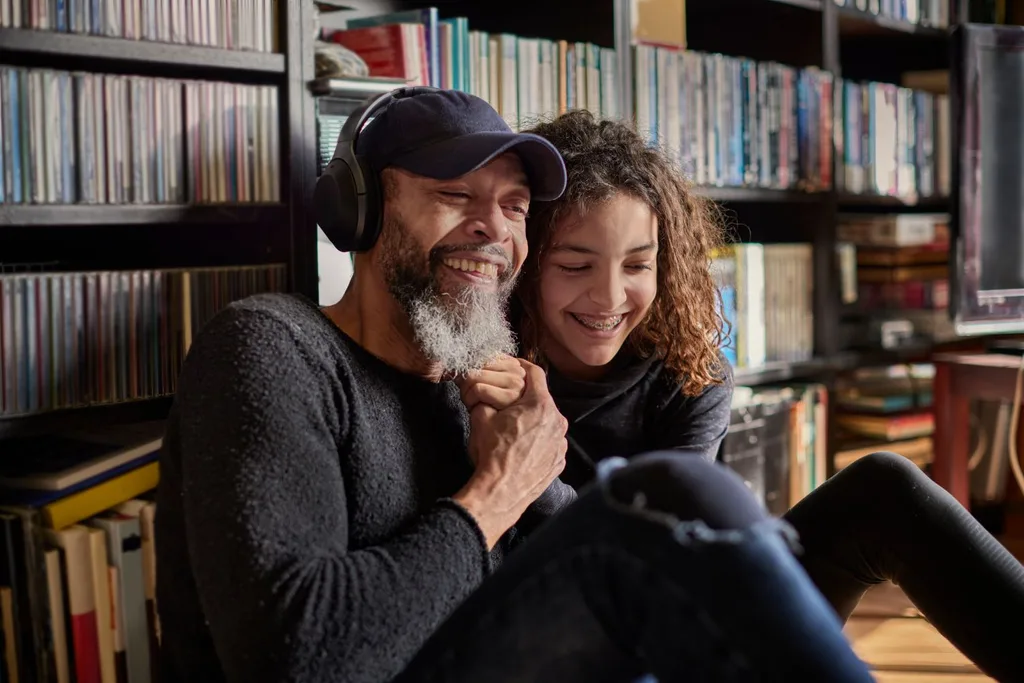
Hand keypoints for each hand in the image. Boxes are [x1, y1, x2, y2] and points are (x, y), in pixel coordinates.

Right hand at [454, 360, 567, 548]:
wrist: (500, 492)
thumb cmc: (491, 454)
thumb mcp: (481, 418)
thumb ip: (486, 397)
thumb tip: (481, 390)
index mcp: (540, 405)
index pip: (536, 373)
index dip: (522, 365)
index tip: (515, 365)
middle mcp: (557, 421)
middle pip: (543, 399)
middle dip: (527, 397)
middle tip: (510, 400)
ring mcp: (560, 443)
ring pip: (548, 421)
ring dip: (534, 419)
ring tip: (515, 427)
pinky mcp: (559, 461)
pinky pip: (550, 442)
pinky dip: (539, 440)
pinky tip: (523, 447)